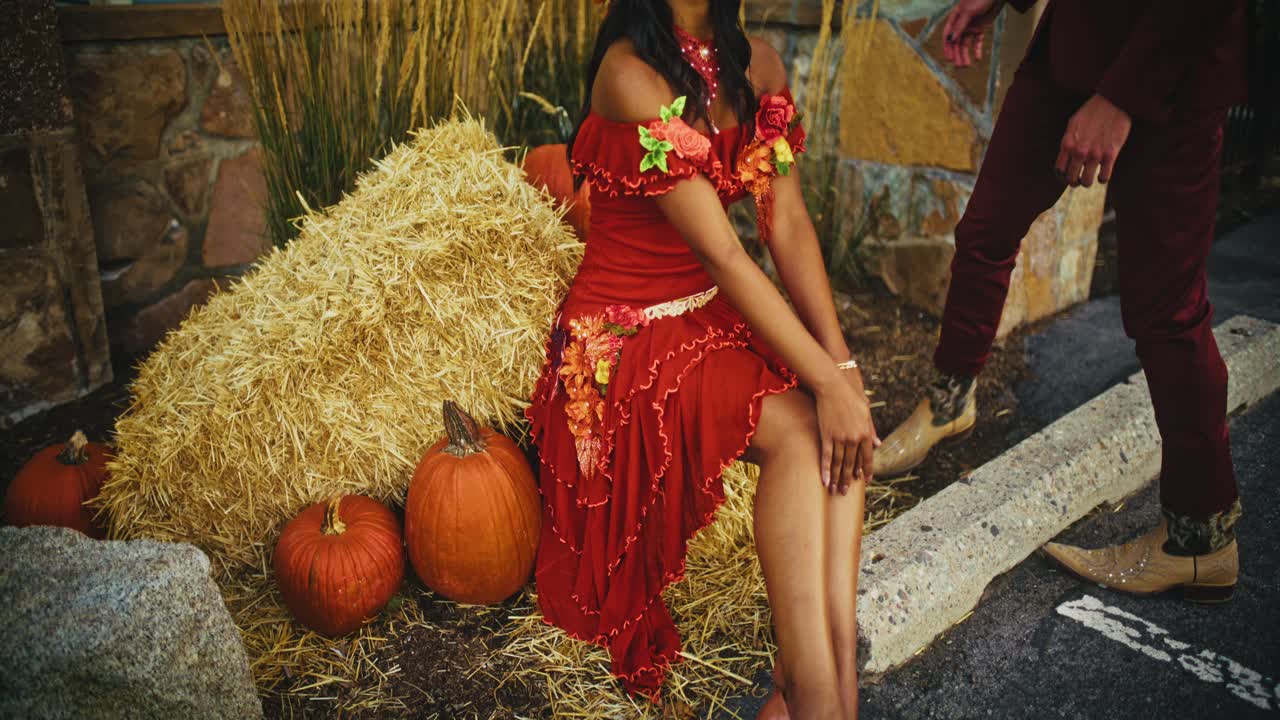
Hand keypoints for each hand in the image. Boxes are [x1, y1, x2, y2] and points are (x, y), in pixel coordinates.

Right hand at [815, 364, 879, 495]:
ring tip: (835, 491)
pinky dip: (825, 470)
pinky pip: (826, 456)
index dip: (865, 470)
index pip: (866, 457)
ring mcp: (839, 438)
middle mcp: (854, 438)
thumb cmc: (850, 396)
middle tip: (845, 492)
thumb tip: (878, 445)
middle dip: (848, 480)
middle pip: (851, 464)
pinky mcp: (826, 435)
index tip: (864, 481)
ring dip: (837, 478)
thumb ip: (871, 430)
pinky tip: (824, 480)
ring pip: (838, 463)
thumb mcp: (866, 412)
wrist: (833, 387)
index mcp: (865, 433)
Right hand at [942, 0, 1005, 67]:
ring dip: (966, 55)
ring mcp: (971, 27)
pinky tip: (978, 58)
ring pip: (966, 44)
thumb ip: (959, 26)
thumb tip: (950, 40)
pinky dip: (977, 49)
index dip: (947, 48)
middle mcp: (961, 25)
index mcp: (954, 19)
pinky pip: (977, 41)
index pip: (948, 36)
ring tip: (967, 65)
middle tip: (959, 66)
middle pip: (957, 43)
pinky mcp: (980, 28)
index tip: (949, 58)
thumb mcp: (968, 12)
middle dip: (957, 54)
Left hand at [1055, 94, 1131, 186]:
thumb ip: (1068, 141)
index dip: (1062, 175)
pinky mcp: (1111, 155)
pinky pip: (1104, 178)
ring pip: (1087, 182)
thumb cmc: (1092, 111)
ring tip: (1091, 176)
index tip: (1068, 174)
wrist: (1113, 101)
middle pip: (1071, 179)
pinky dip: (1102, 178)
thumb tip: (1066, 155)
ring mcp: (1095, 154)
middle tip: (1079, 178)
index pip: (1059, 170)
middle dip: (1074, 181)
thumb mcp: (1073, 124)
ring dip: (1088, 181)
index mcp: (1067, 144)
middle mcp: (1079, 152)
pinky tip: (1103, 173)